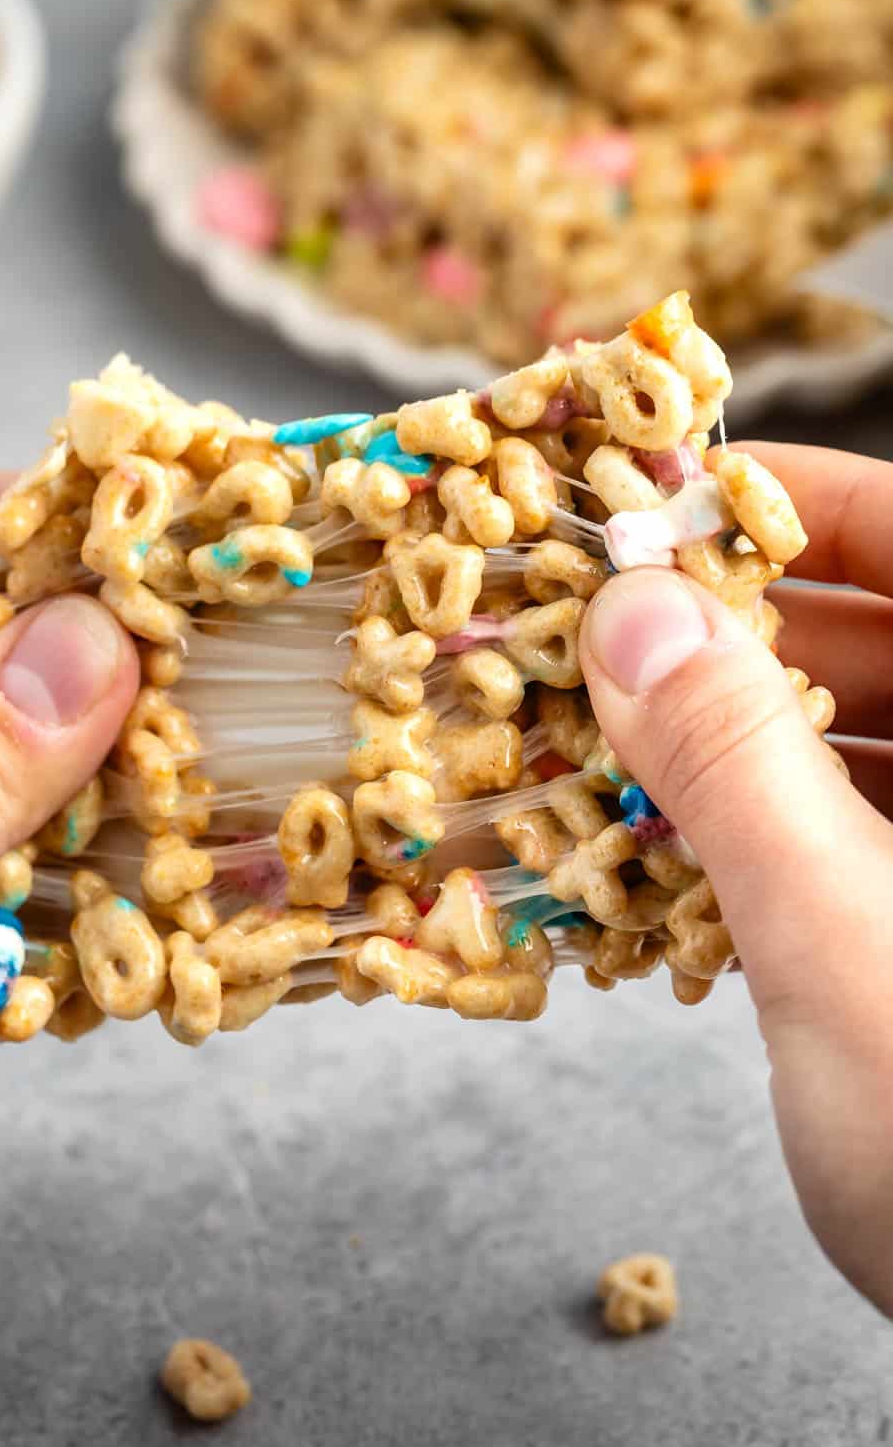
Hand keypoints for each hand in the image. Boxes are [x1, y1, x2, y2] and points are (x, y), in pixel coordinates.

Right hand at [579, 442, 892, 1317]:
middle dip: (722, 631)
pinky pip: (843, 842)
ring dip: (718, 742)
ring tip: (590, 747)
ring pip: (850, 745)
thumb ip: (739, 769)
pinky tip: (656, 860)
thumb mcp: (853, 952)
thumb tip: (636, 614)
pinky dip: (748, 836)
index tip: (655, 494)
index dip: (789, 500)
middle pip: (878, 639)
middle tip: (583, 633)